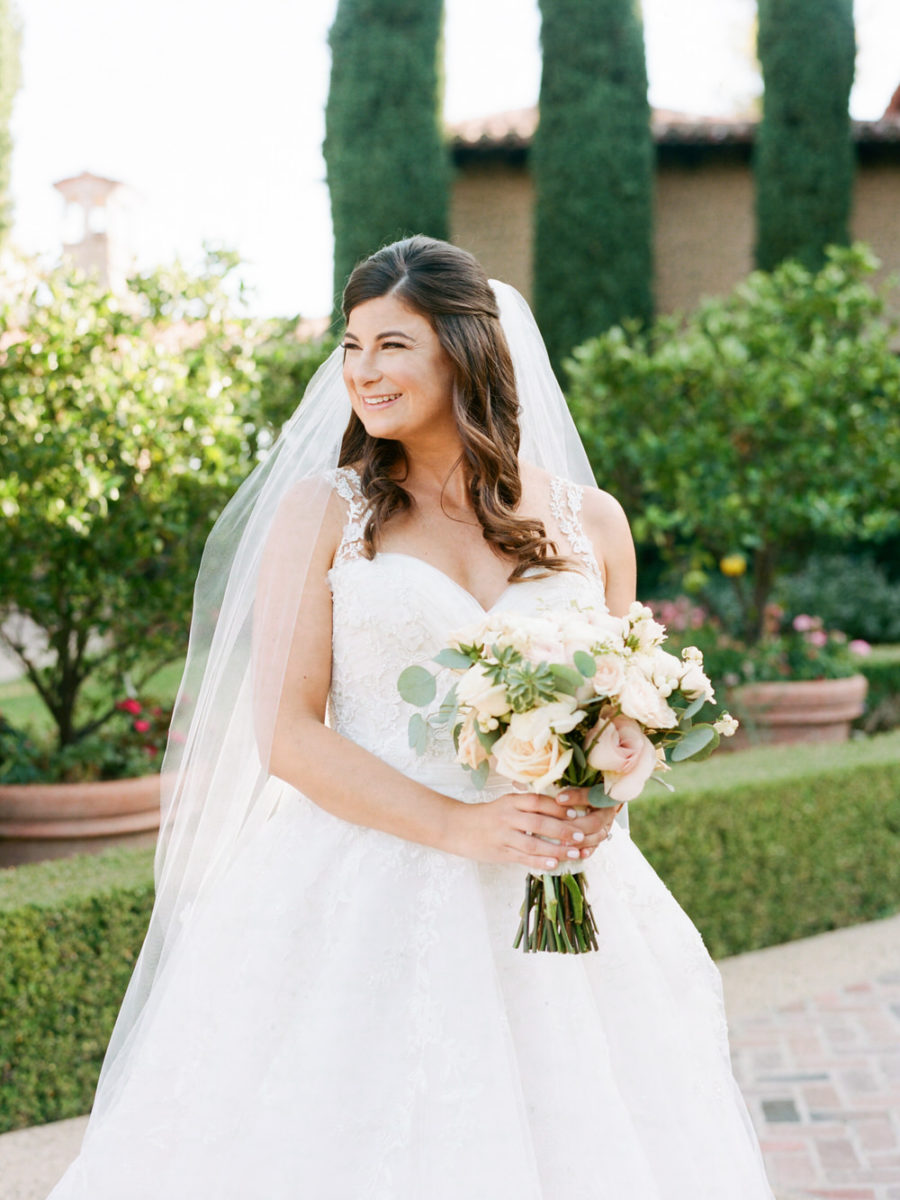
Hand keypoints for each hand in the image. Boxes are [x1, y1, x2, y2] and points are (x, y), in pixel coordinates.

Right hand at [448, 790, 592, 871]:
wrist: (457, 827)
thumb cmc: (487, 815)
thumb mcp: (506, 804)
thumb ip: (527, 806)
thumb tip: (560, 809)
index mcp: (510, 801)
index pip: (537, 802)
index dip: (557, 808)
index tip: (574, 813)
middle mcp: (507, 817)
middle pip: (538, 823)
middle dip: (562, 830)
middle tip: (580, 835)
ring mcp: (503, 836)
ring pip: (533, 844)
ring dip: (555, 849)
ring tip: (573, 853)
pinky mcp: (500, 852)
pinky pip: (522, 858)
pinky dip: (539, 862)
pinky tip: (553, 864)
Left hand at [554, 788, 623, 858]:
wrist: (601, 801)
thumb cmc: (587, 793)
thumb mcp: (583, 788)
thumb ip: (574, 791)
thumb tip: (558, 798)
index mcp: (603, 797)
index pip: (591, 796)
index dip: (576, 798)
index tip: (558, 798)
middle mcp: (607, 814)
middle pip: (594, 822)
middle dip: (576, 826)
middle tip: (558, 829)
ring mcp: (605, 827)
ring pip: (596, 836)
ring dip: (580, 841)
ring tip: (564, 844)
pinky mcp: (600, 838)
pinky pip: (597, 846)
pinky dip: (588, 851)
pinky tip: (580, 854)